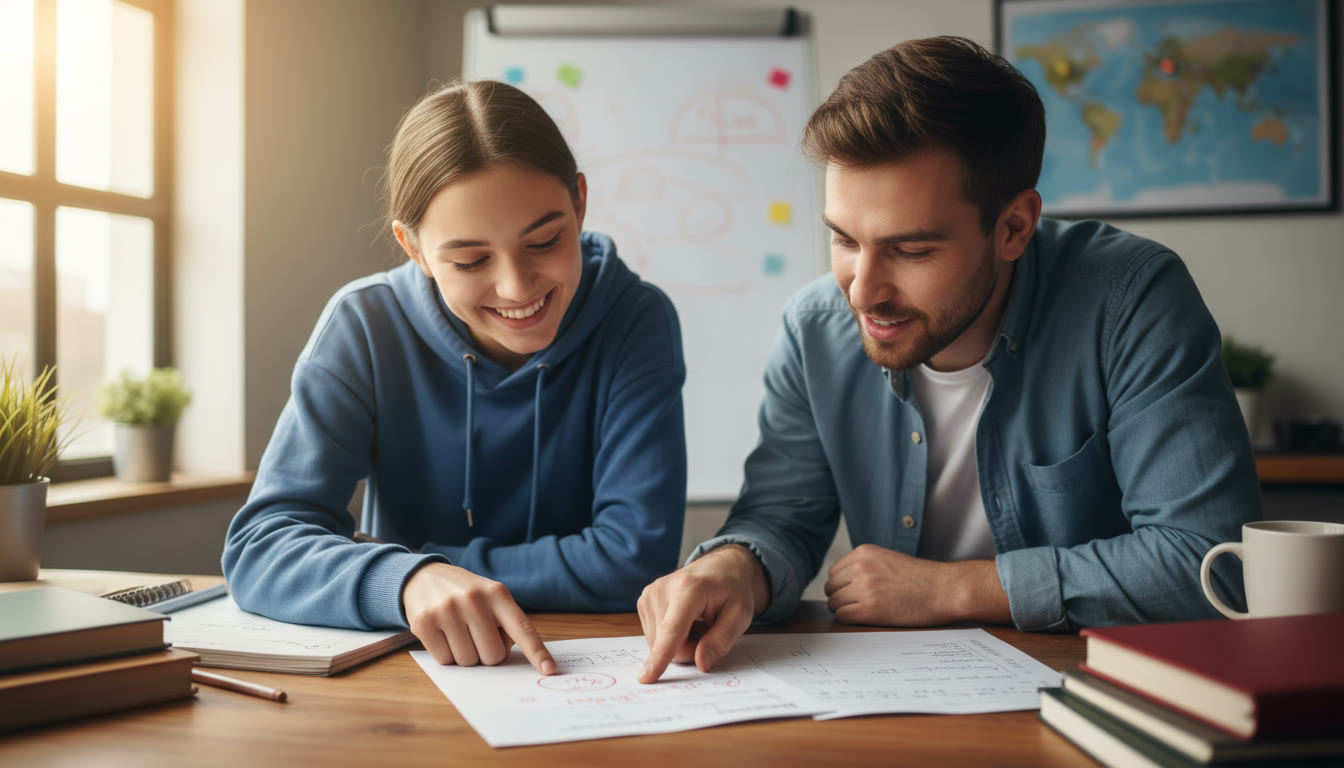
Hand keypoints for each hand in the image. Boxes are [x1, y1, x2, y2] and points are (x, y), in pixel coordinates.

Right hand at [402, 562, 554, 674]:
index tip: (549, 670)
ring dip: (466, 655)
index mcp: (498, 594)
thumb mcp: (491, 598)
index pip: (522, 628)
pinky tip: (443, 635)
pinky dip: (446, 655)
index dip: (537, 652)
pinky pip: (445, 660)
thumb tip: (504, 657)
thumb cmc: (466, 594)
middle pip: (493, 655)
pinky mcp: (424, 623)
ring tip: (458, 632)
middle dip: (487, 654)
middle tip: (477, 636)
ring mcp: (447, 610)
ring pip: (468, 661)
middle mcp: (474, 600)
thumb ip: (505, 625)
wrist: (424, 577)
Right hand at [636, 544, 768, 683]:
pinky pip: (655, 637)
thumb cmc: (732, 590)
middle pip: (668, 644)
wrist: (720, 567)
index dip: (660, 657)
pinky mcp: (643, 601)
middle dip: (690, 648)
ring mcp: (649, 594)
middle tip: (708, 629)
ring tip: (697, 622)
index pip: (672, 630)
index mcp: (689, 589)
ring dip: (681, 642)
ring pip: (659, 644)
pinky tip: (685, 620)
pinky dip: (672, 636)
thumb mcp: (740, 615)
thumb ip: (721, 641)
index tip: (646, 677)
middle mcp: (662, 589)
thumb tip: (701, 664)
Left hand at [824, 544, 1009, 625]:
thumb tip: (842, 581)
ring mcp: (864, 588)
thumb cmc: (921, 578)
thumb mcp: (888, 559)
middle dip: (841, 597)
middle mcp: (860, 567)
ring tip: (864, 612)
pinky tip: (866, 618)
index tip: (853, 592)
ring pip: (834, 603)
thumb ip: (865, 565)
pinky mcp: (869, 609)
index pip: (834, 572)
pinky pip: (843, 616)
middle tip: (857, 604)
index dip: (842, 585)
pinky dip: (850, 620)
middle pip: (831, 587)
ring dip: (844, 610)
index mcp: (863, 553)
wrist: (944, 589)